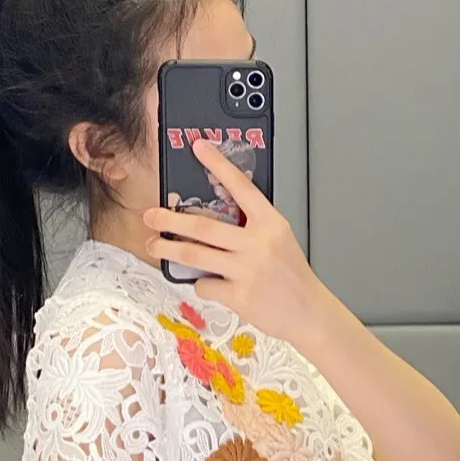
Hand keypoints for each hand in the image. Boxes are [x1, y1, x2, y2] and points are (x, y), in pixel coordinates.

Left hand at [142, 138, 328, 342]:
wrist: (308, 312)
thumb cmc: (291, 276)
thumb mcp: (279, 240)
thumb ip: (252, 226)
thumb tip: (213, 215)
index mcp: (271, 224)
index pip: (242, 187)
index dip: (219, 165)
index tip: (199, 148)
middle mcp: (258, 244)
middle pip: (204, 225)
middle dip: (170, 219)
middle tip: (151, 215)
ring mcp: (247, 270)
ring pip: (196, 255)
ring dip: (168, 249)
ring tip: (153, 245)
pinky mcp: (239, 296)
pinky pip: (205, 285)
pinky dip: (200, 284)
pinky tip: (207, 283)